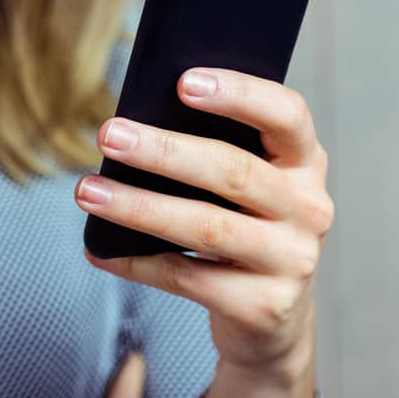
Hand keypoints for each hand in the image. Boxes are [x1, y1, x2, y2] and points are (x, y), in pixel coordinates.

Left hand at [75, 67, 333, 382]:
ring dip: (140, 207)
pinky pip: (187, 279)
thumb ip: (222, 149)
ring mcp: (292, 260)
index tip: (183, 82)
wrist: (274, 315)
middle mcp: (310, 208)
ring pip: (207, 227)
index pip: (287, 115)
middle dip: (164, 151)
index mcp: (307, 162)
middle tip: (109, 134)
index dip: (239, 94)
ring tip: (88, 191)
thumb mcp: (253, 183)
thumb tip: (138, 121)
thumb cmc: (248, 224)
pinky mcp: (264, 306)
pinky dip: (137, 263)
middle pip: (234, 171)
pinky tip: (100, 249)